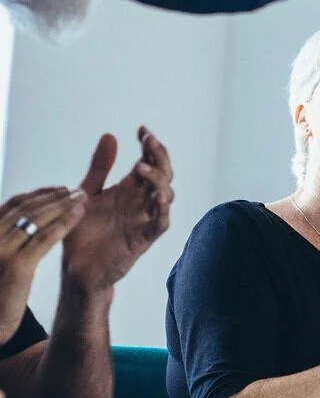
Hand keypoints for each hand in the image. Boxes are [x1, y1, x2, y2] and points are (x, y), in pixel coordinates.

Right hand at [0, 187, 85, 344]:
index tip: (59, 188)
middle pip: (26, 207)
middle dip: (54, 196)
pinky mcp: (18, 265)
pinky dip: (63, 223)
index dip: (39, 194)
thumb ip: (7, 236)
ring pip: (36, 218)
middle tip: (77, 190)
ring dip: (63, 204)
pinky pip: (44, 238)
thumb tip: (28, 218)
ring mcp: (1, 249)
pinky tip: (79, 215)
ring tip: (82, 197)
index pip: (13, 204)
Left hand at [61, 127, 174, 293]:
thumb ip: (100, 167)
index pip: (149, 161)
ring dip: (159, 180)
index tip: (142, 130)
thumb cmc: (82, 232)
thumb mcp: (87, 193)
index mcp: (129, 189)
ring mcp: (144, 219)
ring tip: (141, 168)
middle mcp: (141, 201)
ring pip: (166, 195)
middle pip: (163, 174)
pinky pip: (161, 223)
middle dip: (159, 157)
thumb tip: (110, 135)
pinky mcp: (143, 238)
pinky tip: (157, 197)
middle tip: (149, 142)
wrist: (75, 267)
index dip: (149, 145)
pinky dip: (163, 210)